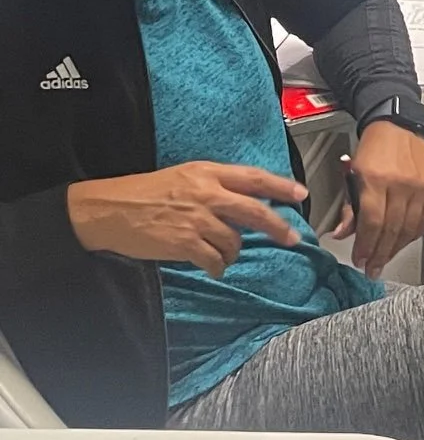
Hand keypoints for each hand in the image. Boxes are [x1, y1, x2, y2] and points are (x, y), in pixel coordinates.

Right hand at [67, 163, 307, 278]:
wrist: (106, 210)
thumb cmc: (144, 193)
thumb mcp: (184, 176)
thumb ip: (216, 186)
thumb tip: (247, 201)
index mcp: (206, 173)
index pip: (253, 178)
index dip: (280, 187)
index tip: (301, 194)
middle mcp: (205, 194)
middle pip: (254, 211)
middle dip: (277, 226)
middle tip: (291, 237)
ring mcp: (195, 219)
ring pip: (234, 240)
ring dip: (233, 251)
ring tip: (222, 253)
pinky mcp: (183, 243)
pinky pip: (214, 259)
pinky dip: (217, 266)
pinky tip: (212, 266)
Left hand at [335, 121, 423, 280]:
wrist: (398, 126)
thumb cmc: (373, 149)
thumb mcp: (352, 175)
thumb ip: (349, 207)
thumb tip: (342, 234)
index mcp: (376, 179)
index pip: (372, 222)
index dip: (366, 245)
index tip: (360, 260)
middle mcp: (401, 183)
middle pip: (391, 229)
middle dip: (380, 253)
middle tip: (372, 268)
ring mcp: (421, 186)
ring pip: (410, 228)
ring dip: (396, 248)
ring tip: (385, 259)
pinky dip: (414, 235)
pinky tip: (403, 242)